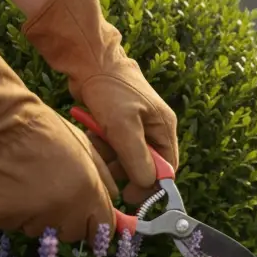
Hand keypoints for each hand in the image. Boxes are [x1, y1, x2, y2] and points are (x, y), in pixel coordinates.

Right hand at [0, 27, 117, 243]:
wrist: (2, 124)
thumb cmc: (47, 132)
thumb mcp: (88, 151)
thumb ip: (103, 182)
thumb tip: (113, 204)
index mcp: (89, 193)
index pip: (102, 229)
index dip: (96, 226)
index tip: (89, 222)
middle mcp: (64, 210)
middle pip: (73, 234)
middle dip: (68, 222)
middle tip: (55, 196)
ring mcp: (33, 215)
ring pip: (42, 230)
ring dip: (38, 216)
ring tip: (29, 186)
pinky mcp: (4, 216)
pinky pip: (13, 224)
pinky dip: (11, 212)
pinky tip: (10, 188)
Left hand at [23, 0, 178, 204]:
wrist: (89, 60)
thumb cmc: (110, 88)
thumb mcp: (123, 125)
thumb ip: (137, 156)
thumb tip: (148, 184)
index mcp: (164, 127)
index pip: (168, 167)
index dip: (152, 184)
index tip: (132, 196)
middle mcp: (154, 128)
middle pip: (146, 164)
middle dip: (126, 170)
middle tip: (108, 172)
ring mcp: (136, 126)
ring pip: (127, 157)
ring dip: (111, 159)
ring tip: (96, 147)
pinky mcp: (118, 124)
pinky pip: (114, 147)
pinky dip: (103, 148)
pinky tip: (93, 139)